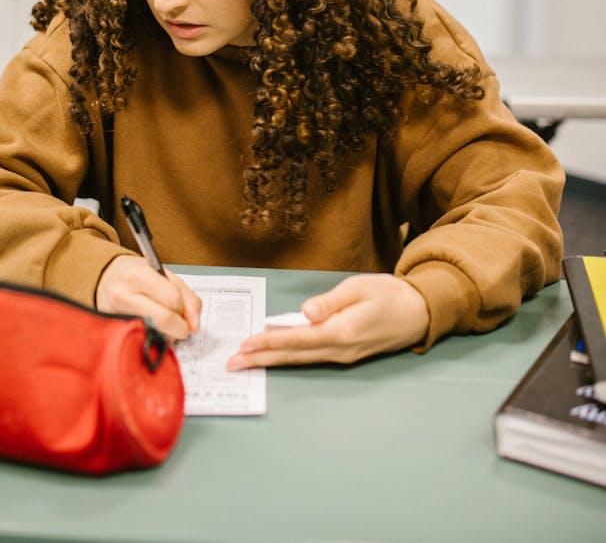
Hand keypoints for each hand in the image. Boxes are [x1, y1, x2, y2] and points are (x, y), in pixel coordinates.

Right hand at [96, 255, 201, 340]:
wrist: (104, 279)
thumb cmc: (136, 274)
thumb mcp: (162, 273)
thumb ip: (186, 295)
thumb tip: (195, 324)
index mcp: (138, 274)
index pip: (172, 298)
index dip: (185, 310)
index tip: (186, 313)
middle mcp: (123, 294)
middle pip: (164, 319)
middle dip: (180, 327)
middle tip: (181, 326)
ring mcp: (115, 315)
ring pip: (154, 334)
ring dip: (167, 335)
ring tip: (165, 325)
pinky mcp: (113, 330)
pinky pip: (142, 340)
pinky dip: (154, 338)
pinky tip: (152, 331)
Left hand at [226, 274, 428, 369]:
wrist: (419, 312)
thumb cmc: (390, 294)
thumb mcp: (360, 288)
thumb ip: (331, 301)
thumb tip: (304, 312)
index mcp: (342, 332)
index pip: (297, 339)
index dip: (269, 341)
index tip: (245, 345)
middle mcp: (340, 350)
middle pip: (293, 355)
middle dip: (261, 358)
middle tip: (233, 363)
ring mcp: (343, 355)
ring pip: (300, 359)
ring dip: (272, 360)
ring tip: (246, 361)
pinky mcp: (345, 354)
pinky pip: (311, 357)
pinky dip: (289, 356)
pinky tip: (275, 355)